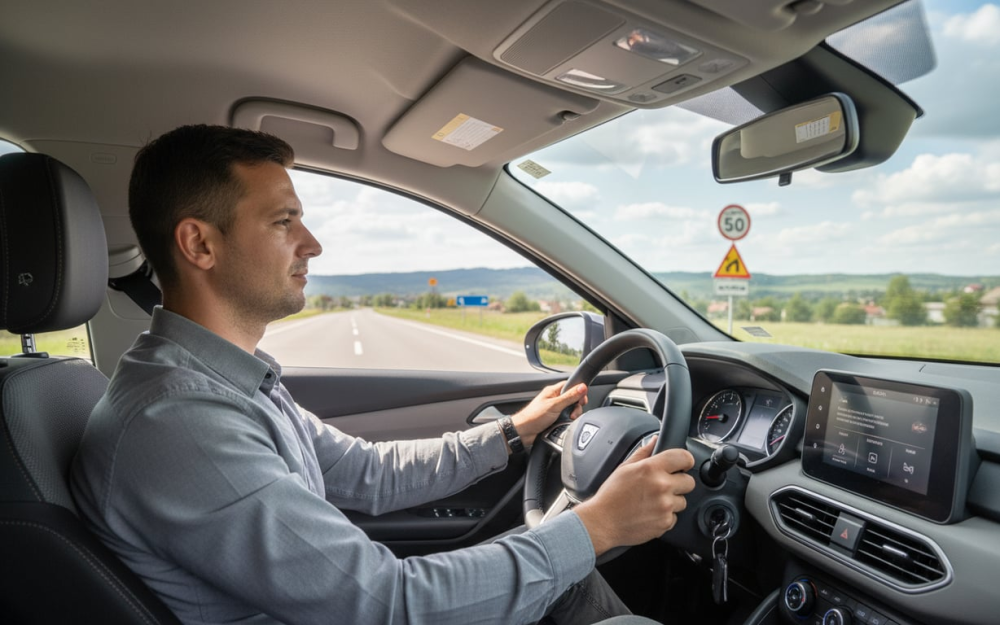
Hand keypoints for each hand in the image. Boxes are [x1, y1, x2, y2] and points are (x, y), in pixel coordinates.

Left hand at [509, 381, 587, 446]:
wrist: (524, 432)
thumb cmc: (533, 416)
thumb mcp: (554, 405)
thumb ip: (569, 396)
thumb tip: (582, 387)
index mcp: (553, 391)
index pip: (570, 385)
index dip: (579, 391)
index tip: (582, 399)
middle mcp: (554, 399)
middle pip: (573, 398)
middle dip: (576, 405)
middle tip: (573, 412)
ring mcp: (555, 409)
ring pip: (571, 409)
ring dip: (573, 414)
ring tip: (569, 419)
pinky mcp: (555, 419)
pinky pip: (566, 418)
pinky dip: (568, 421)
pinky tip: (566, 423)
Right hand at [573, 437, 695, 555]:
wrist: (603, 522)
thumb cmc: (610, 495)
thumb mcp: (624, 468)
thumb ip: (643, 452)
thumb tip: (655, 441)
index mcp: (651, 468)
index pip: (684, 457)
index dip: (685, 460)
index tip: (683, 464)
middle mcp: (661, 486)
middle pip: (689, 481)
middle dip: (679, 482)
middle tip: (664, 486)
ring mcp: (665, 506)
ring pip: (682, 501)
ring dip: (672, 501)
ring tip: (653, 501)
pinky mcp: (665, 523)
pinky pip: (674, 517)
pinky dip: (665, 516)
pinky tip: (650, 513)